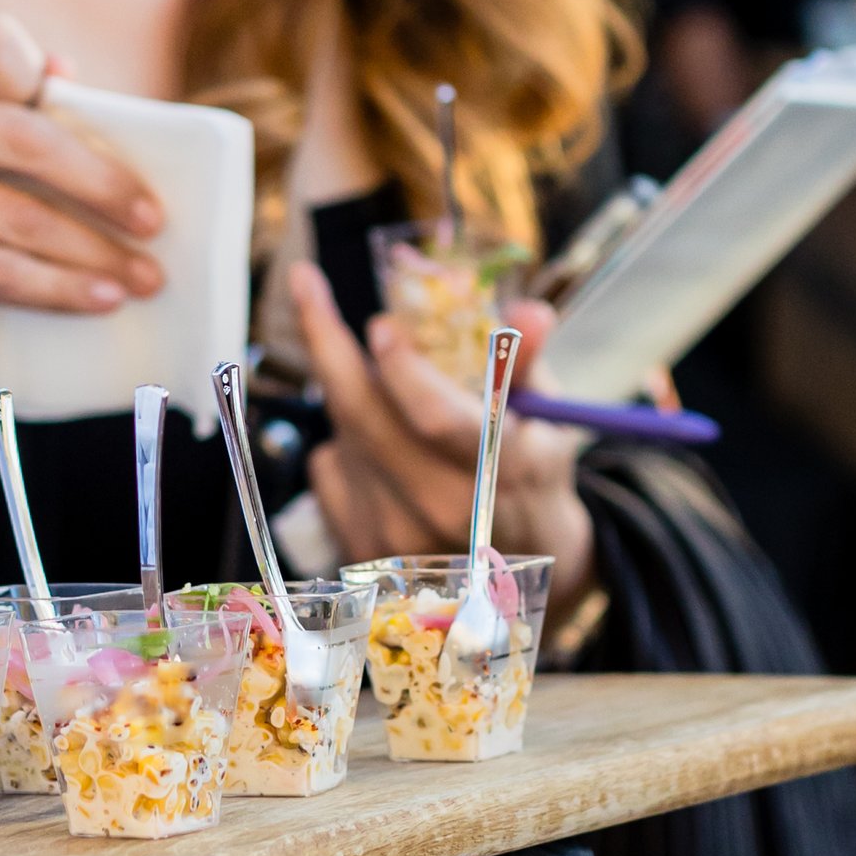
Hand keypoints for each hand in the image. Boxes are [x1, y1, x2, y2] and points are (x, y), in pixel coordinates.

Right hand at [0, 9, 164, 379]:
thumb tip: (68, 71)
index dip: (36, 65)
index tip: (79, 107)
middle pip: (25, 137)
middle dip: (103, 181)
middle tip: (155, 218)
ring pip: (21, 216)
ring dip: (97, 251)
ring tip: (145, 276)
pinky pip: (0, 272)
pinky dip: (61, 290)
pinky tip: (102, 300)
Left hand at [289, 262, 596, 602]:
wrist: (522, 567)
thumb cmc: (532, 476)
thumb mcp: (545, 420)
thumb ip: (526, 363)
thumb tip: (530, 311)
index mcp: (501, 475)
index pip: (435, 419)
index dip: (401, 368)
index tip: (381, 324)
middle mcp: (444, 512)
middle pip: (365, 419)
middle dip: (329, 345)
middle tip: (310, 287)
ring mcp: (397, 539)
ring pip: (342, 435)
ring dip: (349, 393)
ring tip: (383, 383)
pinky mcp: (361, 551)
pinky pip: (328, 466)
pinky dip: (345, 440)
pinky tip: (380, 446)